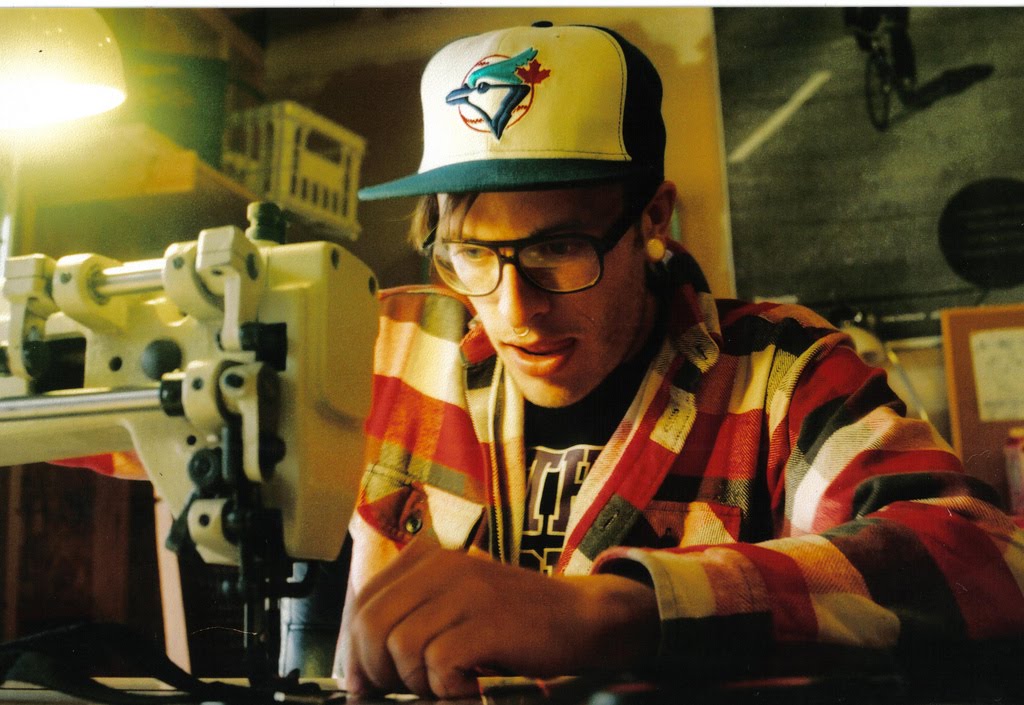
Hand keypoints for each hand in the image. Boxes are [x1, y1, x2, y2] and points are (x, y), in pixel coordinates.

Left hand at [341, 536, 658, 698]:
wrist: (582, 616)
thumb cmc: (514, 620)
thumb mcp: (457, 601)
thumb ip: (412, 617)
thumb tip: (359, 668)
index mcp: (428, 559)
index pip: (362, 602)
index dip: (353, 648)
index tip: (364, 680)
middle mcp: (443, 567)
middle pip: (372, 625)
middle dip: (374, 671)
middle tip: (398, 693)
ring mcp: (467, 592)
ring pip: (400, 647)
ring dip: (414, 682)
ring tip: (442, 686)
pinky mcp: (488, 622)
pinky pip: (438, 664)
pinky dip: (446, 688)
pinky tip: (468, 686)